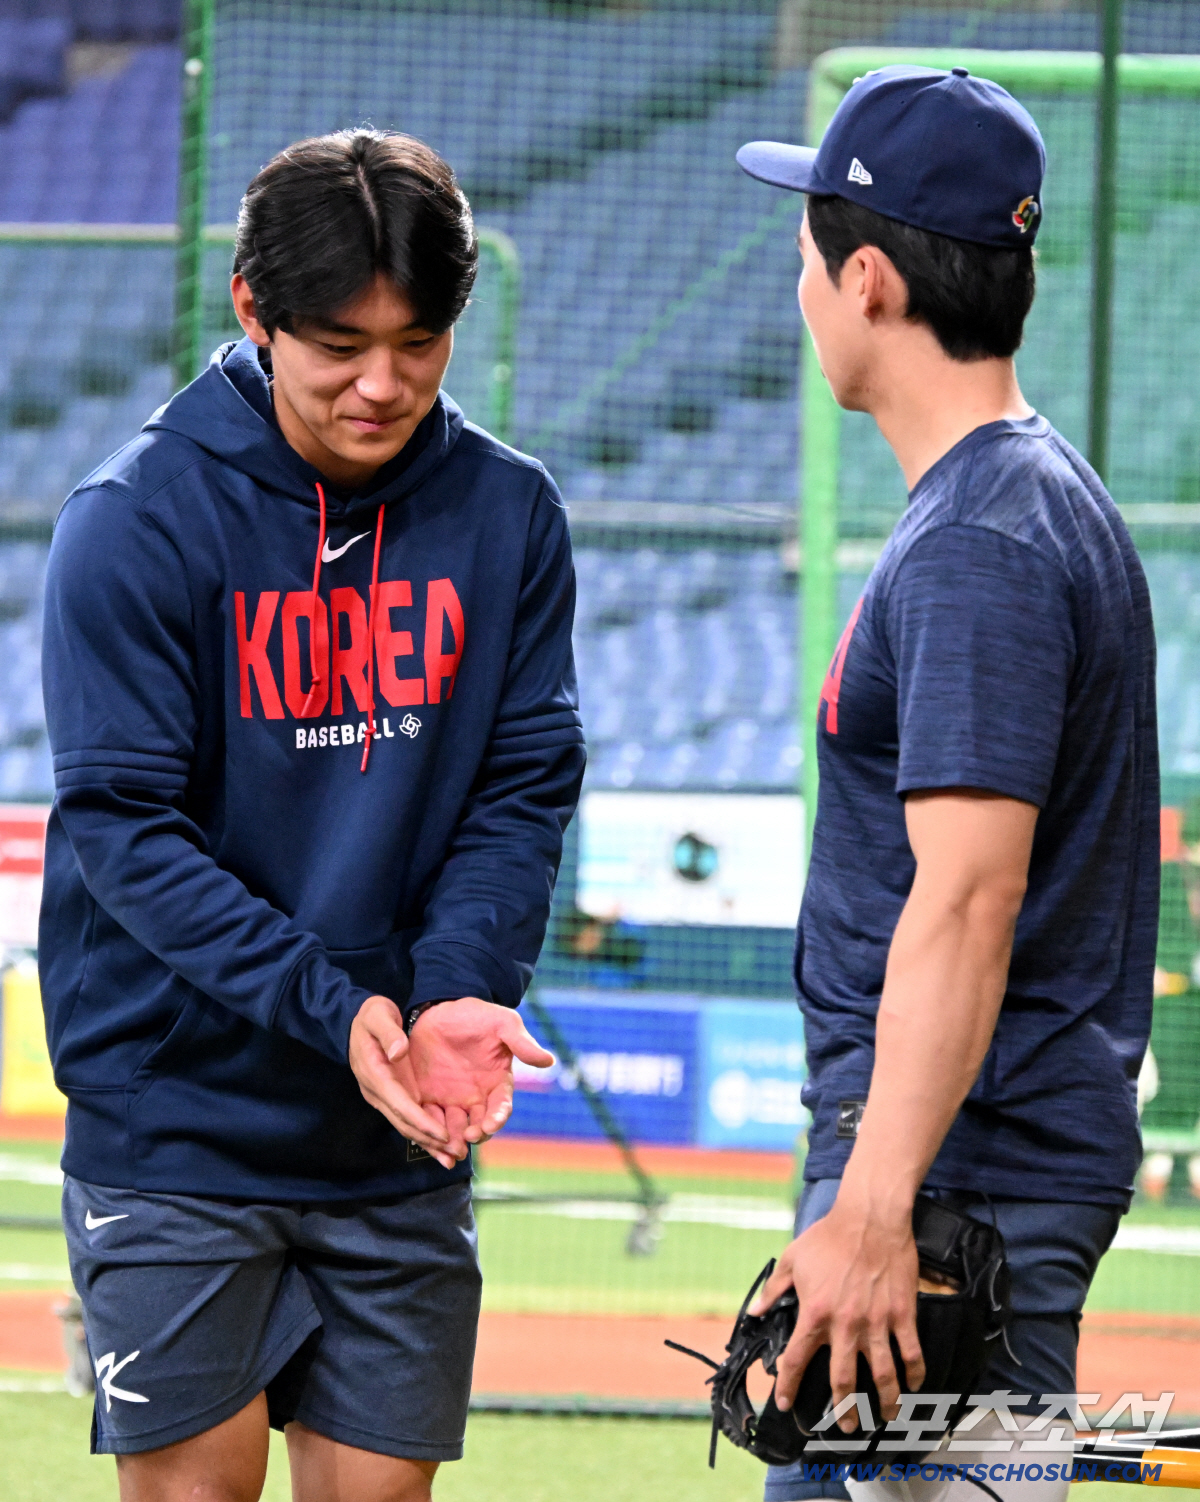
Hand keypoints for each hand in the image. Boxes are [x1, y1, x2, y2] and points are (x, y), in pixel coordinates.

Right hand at [348, 995, 457, 1169]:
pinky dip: (424, 1132)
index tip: (442, 1135)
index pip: (400, 1103)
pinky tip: (441, 1144)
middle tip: (455, 1155)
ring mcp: (382, 1095)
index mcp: (375, 1074)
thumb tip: (398, 1052)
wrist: (355, 1020)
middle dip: (428, 1140)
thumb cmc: (371, 1016)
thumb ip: (388, 1033)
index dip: (421, 1121)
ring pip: (405, 1125)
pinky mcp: (390, 1095)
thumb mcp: (378, 1015)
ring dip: (427, 1143)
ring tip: (451, 1158)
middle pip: (403, 1122)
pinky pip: (407, 1117)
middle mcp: (377, 1091)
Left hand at [407, 997, 553, 1158]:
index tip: (490, 1125)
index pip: (501, 1107)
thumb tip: (549, 1060)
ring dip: (453, 1141)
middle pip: (479, 1125)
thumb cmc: (475, 1015)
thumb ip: (522, 1042)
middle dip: (476, 1135)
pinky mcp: (428, 1097)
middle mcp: (476, 1097)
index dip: (497, 1118)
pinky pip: (429, 1119)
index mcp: (496, 1082)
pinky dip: (430, 1133)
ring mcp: (451, 1099)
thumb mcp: (501, 1023)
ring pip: (454, 1129)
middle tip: (468, 1137)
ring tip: (449, 1147)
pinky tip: (427, 1138)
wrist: (439, 1009)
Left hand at [748, 1193, 923, 1428]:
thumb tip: (755, 1311)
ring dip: (884, 1402)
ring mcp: (877, 1322)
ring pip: (883, 1376)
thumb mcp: (792, 1259)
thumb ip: (774, 1290)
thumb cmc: (829, 1235)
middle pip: (844, 1381)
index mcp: (815, 1313)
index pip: (796, 1360)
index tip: (784, 1402)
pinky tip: (913, 1386)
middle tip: (844, 1426)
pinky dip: (914, 1374)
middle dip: (843, 1411)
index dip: (788, 1386)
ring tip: (884, 1417)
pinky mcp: (903, 1314)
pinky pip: (911, 1353)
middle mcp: (846, 1325)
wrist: (870, 1217)